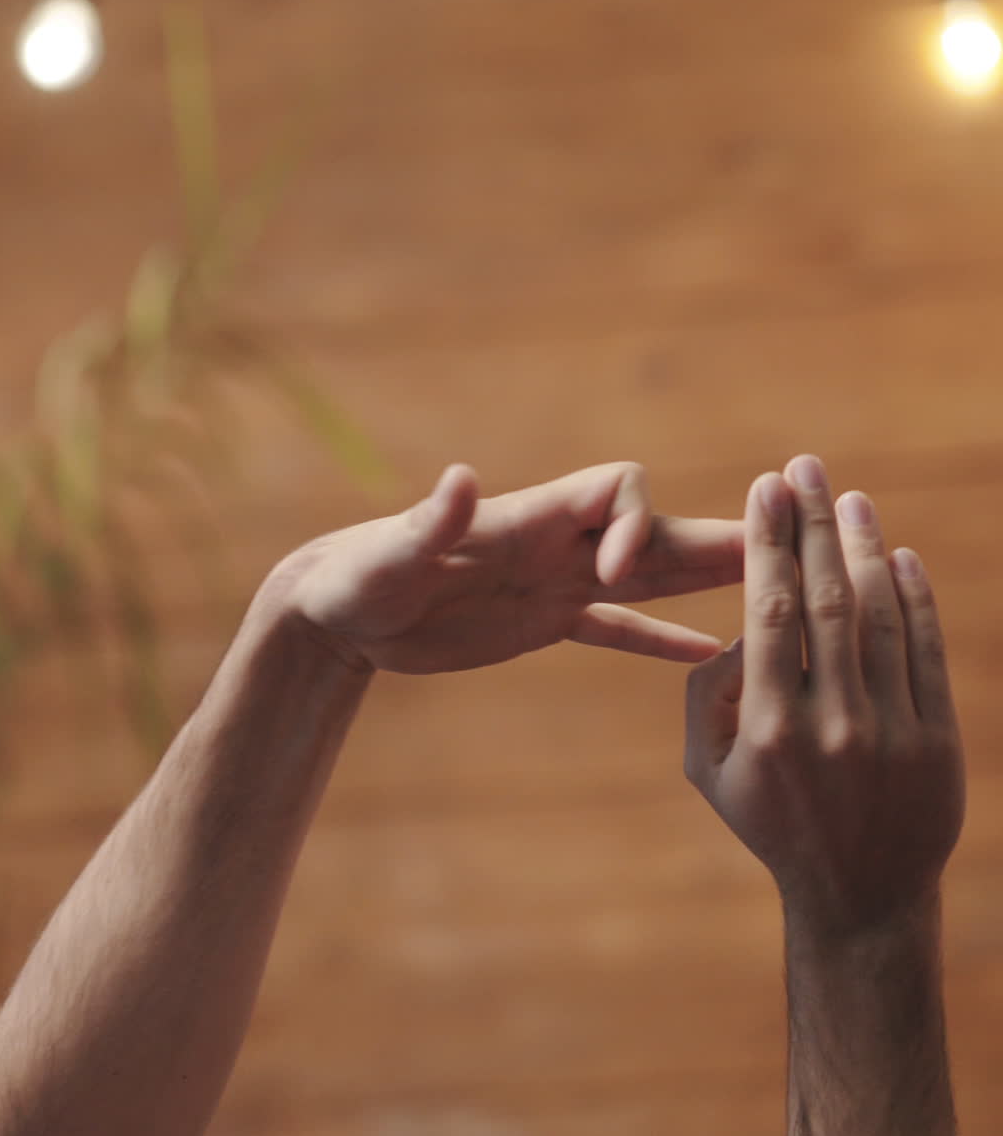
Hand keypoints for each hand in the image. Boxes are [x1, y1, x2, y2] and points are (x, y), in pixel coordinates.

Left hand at [267, 461, 743, 674]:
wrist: (343, 611)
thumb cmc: (358, 577)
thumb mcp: (390, 557)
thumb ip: (430, 520)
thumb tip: (460, 477)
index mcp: (529, 519)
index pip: (613, 491)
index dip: (633, 521)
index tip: (618, 574)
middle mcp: (556, 543)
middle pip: (653, 530)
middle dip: (716, 538)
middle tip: (791, 546)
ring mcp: (556, 581)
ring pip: (649, 576)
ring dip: (708, 582)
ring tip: (780, 591)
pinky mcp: (543, 620)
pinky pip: (615, 628)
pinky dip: (657, 640)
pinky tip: (706, 657)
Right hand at [685, 455, 964, 936]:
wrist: (859, 892)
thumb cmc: (769, 820)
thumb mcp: (706, 769)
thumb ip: (704, 694)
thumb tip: (742, 631)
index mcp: (767, 728)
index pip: (771, 611)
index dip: (770, 543)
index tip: (766, 489)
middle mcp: (832, 724)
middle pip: (827, 600)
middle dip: (813, 524)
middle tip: (804, 467)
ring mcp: (892, 732)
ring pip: (880, 618)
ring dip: (864, 549)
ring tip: (849, 498)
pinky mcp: (938, 740)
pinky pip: (924, 653)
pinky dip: (914, 599)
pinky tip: (899, 556)